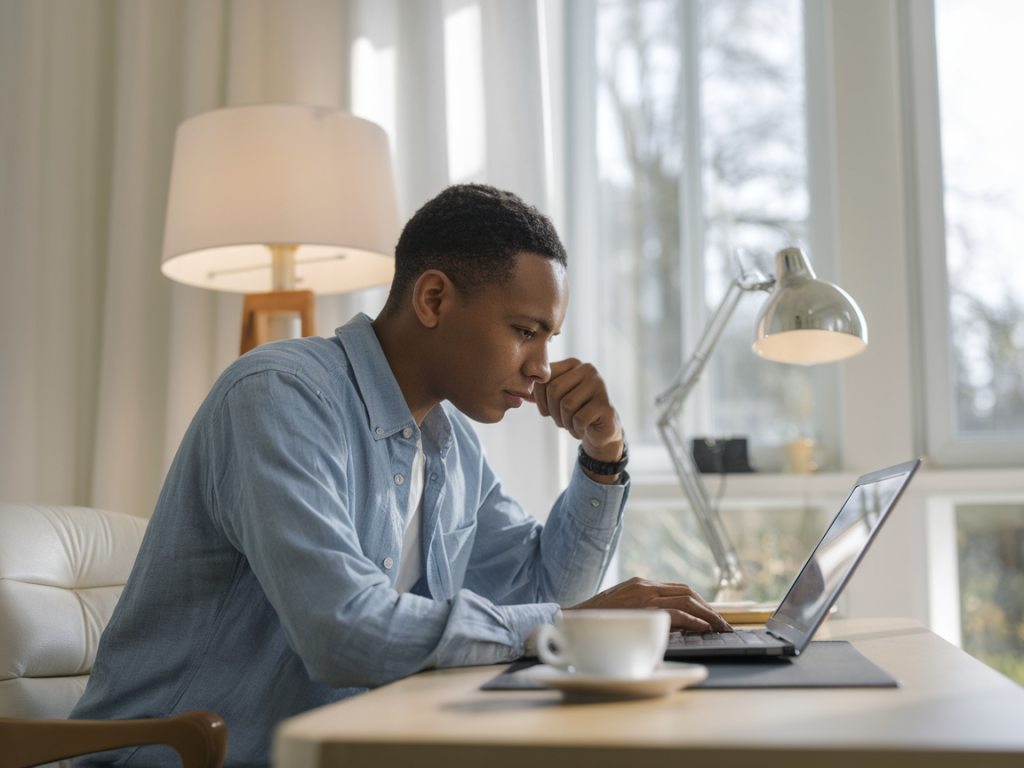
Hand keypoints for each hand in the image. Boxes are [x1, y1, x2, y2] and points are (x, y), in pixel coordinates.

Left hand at [531, 358, 622, 471]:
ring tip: (571, 425)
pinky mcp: (605, 403)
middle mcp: (587, 369)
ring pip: (566, 404)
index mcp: (573, 364)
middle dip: (553, 412)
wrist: (602, 429)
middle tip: (561, 422)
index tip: (547, 412)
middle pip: (554, 390)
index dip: (540, 400)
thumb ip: (540, 392)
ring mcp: (599, 385)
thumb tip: (519, 392)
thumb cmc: (576, 411)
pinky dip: (576, 429)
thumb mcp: (556, 399)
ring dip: (564, 422)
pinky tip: (582, 430)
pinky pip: (579, 418)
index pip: (544, 378)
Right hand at [565, 577, 731, 632]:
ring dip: (707, 614)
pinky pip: (676, 612)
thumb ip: (642, 610)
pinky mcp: (642, 606)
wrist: (570, 618)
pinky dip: (693, 619)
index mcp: (641, 584)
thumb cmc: (595, 619)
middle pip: (687, 592)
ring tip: (720, 627)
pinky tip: (704, 628)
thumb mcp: (621, 609)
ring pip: (687, 599)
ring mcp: (643, 593)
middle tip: (722, 623)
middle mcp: (645, 585)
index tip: (711, 615)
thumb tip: (664, 625)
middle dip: (708, 608)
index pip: (679, 589)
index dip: (699, 602)